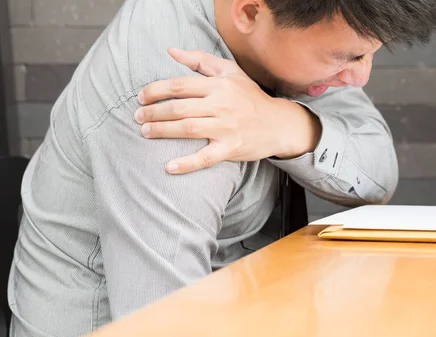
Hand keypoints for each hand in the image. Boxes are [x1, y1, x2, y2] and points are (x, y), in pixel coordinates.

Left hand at [135, 48, 320, 173]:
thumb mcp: (230, 72)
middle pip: (179, 107)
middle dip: (153, 112)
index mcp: (219, 85)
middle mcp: (222, 105)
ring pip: (187, 128)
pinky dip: (186, 163)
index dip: (155, 90)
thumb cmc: (250, 97)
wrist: (279, 124)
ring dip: (162, 130)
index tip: (141, 97)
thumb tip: (171, 52)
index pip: (179, 85)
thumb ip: (200, 60)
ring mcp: (226, 128)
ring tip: (145, 132)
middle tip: (138, 117)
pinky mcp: (231, 148)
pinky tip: (169, 167)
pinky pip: (205, 157)